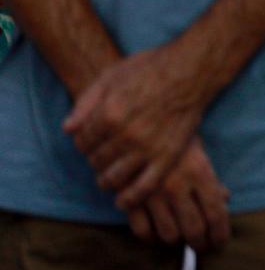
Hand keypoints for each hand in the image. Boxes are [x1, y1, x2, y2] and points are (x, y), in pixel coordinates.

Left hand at [64, 46, 209, 208]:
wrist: (191, 70)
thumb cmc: (151, 68)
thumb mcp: (111, 76)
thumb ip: (85, 103)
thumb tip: (68, 130)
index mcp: (108, 114)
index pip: (82, 142)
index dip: (83, 143)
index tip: (90, 142)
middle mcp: (125, 134)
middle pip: (96, 160)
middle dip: (95, 159)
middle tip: (102, 156)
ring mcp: (147, 148)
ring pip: (114, 177)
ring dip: (106, 180)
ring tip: (108, 177)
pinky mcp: (167, 157)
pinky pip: (144, 186)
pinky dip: (130, 198)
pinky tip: (123, 200)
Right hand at [126, 139, 230, 251]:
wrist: (137, 122)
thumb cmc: (174, 137)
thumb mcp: (199, 152)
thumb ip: (211, 179)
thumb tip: (225, 199)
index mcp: (200, 173)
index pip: (216, 214)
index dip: (220, 234)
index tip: (220, 243)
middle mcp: (178, 186)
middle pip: (194, 229)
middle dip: (200, 243)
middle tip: (202, 246)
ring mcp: (153, 194)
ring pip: (168, 234)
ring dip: (176, 241)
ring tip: (180, 239)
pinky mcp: (130, 197)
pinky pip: (141, 230)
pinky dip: (150, 237)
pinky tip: (155, 233)